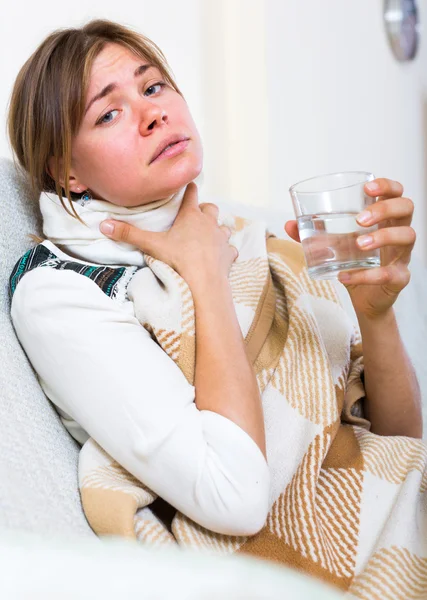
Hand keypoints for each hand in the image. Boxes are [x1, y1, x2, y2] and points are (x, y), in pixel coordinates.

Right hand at [99, 182, 237, 288]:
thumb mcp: (151, 245)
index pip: (191, 194)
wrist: (205, 283)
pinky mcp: (229, 255)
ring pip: (223, 226)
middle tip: (196, 215)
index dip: (189, 189)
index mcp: (191, 216)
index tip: (188, 186)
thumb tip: (103, 224)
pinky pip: (230, 248)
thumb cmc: (179, 260)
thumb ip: (128, 234)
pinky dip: (226, 250)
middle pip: (211, 208)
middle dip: (204, 209)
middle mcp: (209, 224)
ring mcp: (221, 239)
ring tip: (209, 234)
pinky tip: (221, 255)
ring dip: (217, 229)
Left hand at [284, 178, 415, 318]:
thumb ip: (315, 234)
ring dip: (383, 237)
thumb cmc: (355, 263)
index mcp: (385, 219)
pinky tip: (345, 276)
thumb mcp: (334, 246)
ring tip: (359, 244)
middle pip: (406, 208)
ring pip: (407, 236)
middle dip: (384, 209)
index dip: (387, 186)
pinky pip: (389, 274)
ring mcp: (402, 255)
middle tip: (359, 220)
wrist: (364, 299)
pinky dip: (365, 275)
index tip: (367, 187)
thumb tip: (289, 224)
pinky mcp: (399, 278)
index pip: (396, 193)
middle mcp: (398, 233)